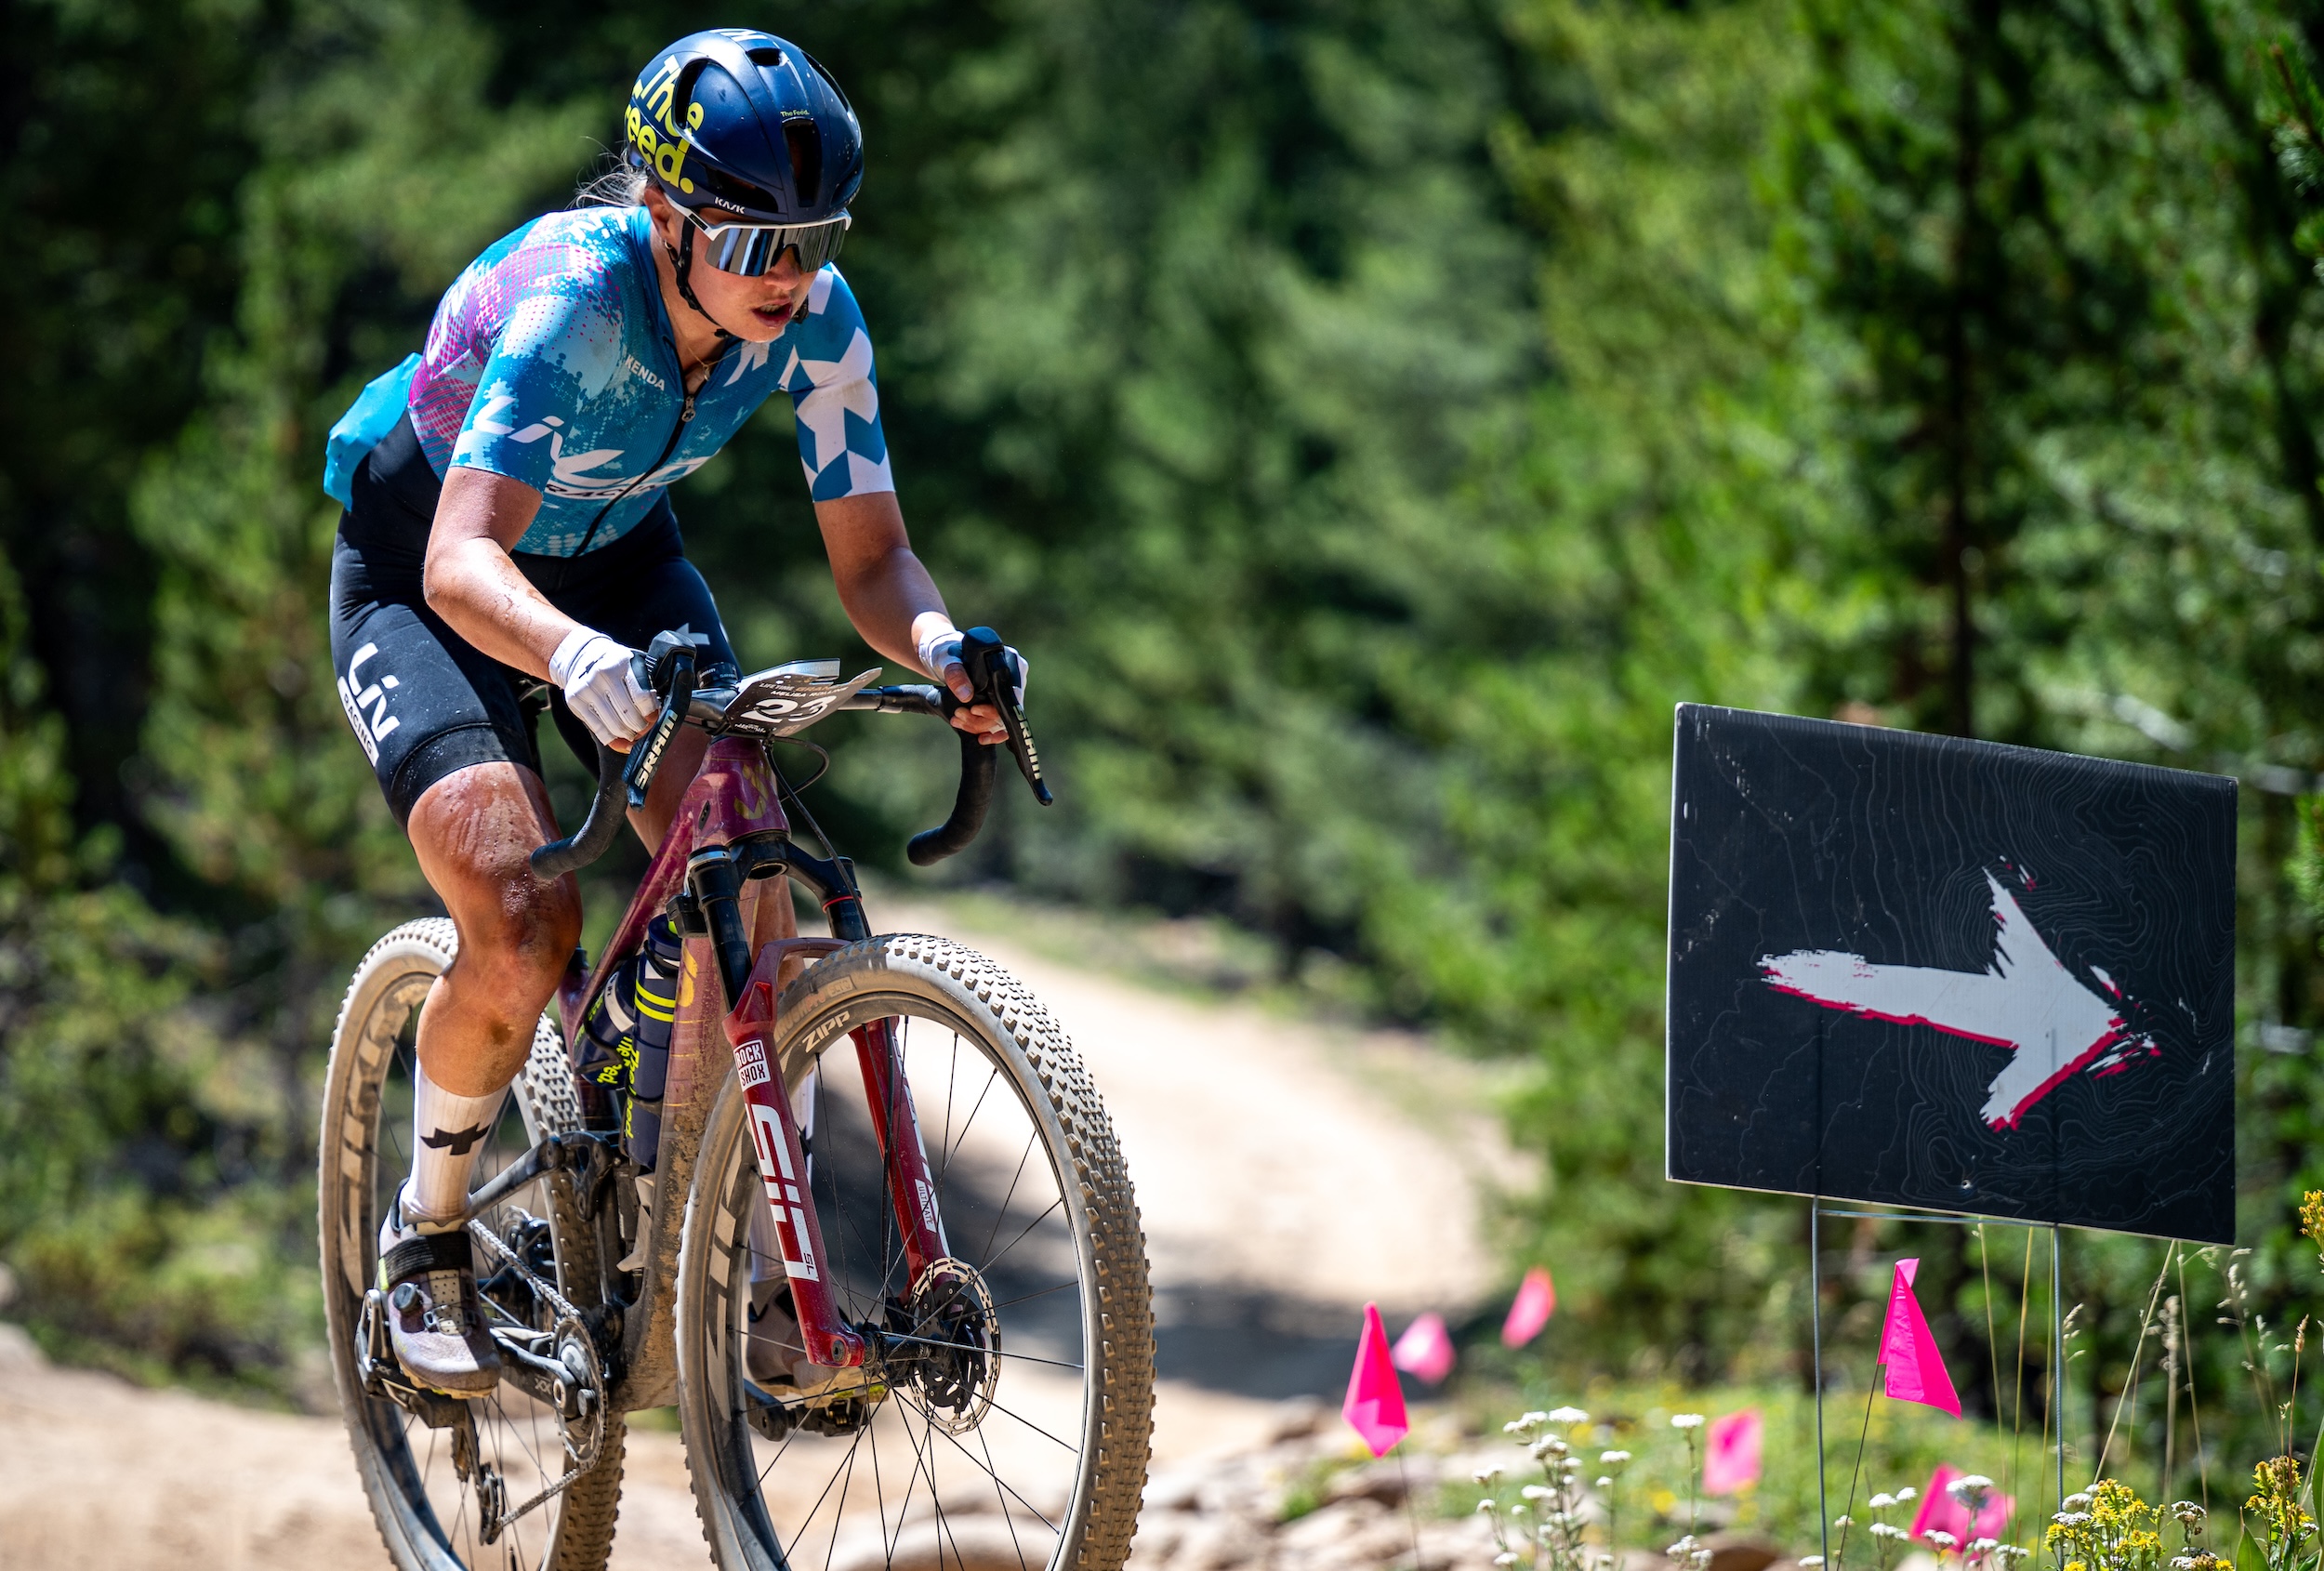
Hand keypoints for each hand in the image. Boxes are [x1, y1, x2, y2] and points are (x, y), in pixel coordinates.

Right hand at [551, 628, 656, 747]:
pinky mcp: (575, 700)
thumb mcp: (633, 665)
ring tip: (633, 735)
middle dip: (640, 727)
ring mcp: (586, 688)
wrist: (582, 656)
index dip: (651, 713)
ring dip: (627, 735)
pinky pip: (598, 729)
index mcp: (622, 663)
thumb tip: (655, 718)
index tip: (653, 718)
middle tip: (644, 730)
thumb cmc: (616, 665)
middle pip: (628, 714)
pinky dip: (611, 738)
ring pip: (614, 725)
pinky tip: (618, 738)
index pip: (641, 697)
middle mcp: (602, 674)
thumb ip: (646, 686)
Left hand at [916, 621, 1026, 746]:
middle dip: (983, 719)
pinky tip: (977, 737)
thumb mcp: (949, 660)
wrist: (945, 660)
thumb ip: (956, 674)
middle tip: (959, 716)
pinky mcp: (1000, 704)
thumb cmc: (950, 653)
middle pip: (1009, 708)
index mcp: (1010, 661)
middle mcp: (1015, 678)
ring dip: (979, 726)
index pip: (1014, 691)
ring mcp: (1008, 693)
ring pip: (1002, 719)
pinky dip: (984, 730)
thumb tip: (966, 696)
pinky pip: (998, 723)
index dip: (998, 707)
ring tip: (957, 721)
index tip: (975, 710)